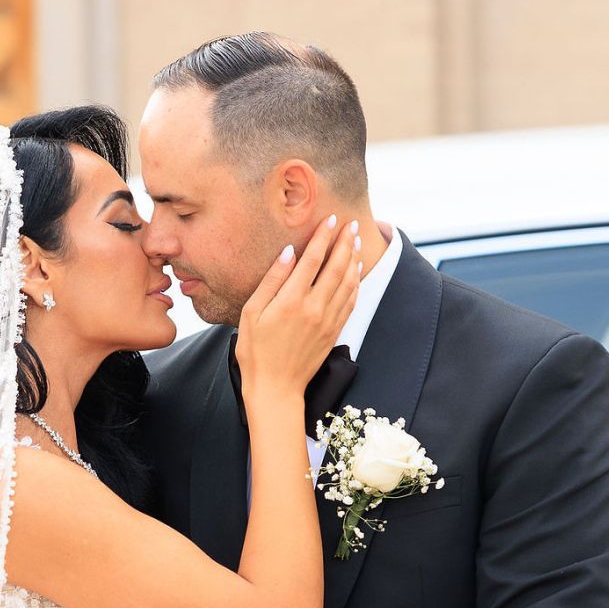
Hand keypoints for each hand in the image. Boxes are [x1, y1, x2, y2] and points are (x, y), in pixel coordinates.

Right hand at [234, 215, 360, 409]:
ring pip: (348, 283)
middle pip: (336, 267)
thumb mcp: (252, 313)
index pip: (313, 259)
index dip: (323, 236)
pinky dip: (355, 283)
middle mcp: (314, 308)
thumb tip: (287, 253)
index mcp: (291, 300)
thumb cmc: (256, 352)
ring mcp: (327, 321)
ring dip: (353, 260)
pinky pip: (350, 302)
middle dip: (345, 242)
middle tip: (350, 224)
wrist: (276, 388)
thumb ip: (271, 281)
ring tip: (356, 242)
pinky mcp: (334, 332)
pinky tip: (355, 272)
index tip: (331, 219)